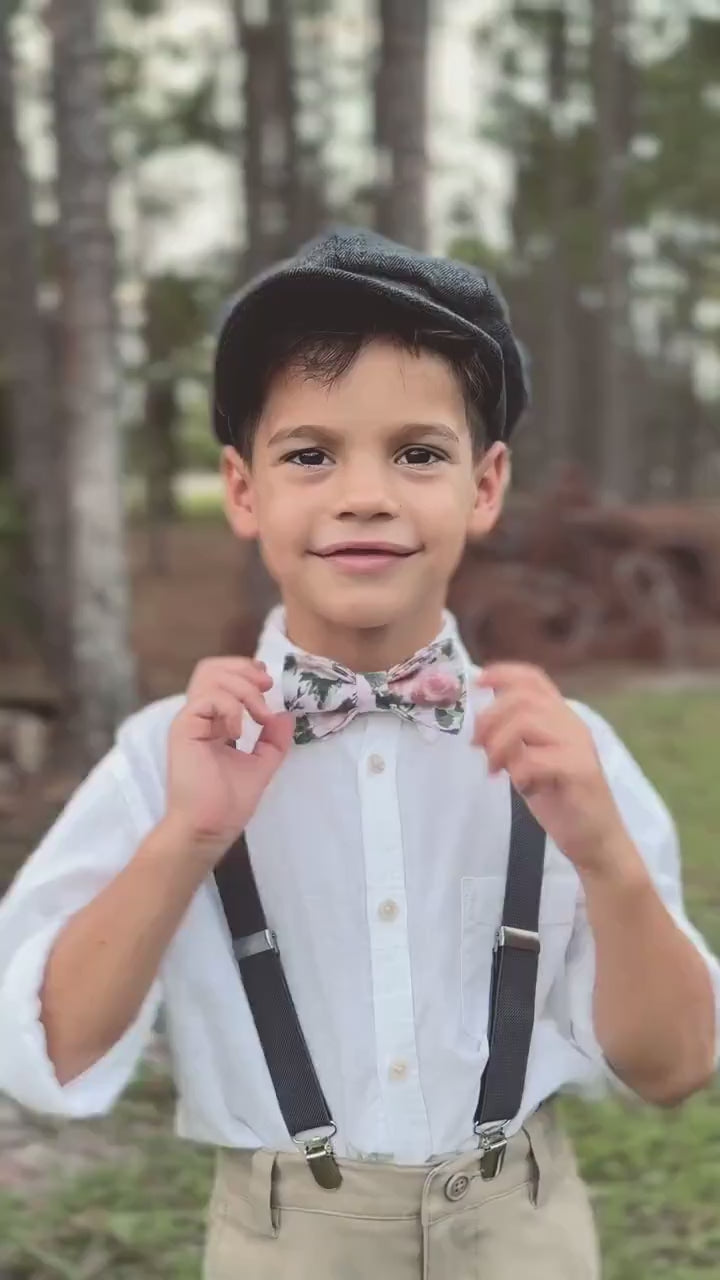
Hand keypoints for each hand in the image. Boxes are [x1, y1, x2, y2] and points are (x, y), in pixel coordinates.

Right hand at [165, 656, 293, 862]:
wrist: (210, 828)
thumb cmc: (228, 803)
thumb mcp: (261, 765)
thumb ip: (273, 740)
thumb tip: (286, 715)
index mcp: (214, 723)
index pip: (221, 679)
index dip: (245, 671)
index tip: (269, 684)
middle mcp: (200, 718)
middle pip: (211, 668)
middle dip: (243, 670)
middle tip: (266, 687)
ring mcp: (190, 721)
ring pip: (209, 676)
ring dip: (242, 688)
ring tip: (259, 715)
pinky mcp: (184, 728)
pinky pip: (208, 698)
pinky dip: (231, 708)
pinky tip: (239, 732)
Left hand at [473, 663, 627, 874]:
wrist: (594, 839)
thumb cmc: (560, 798)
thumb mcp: (530, 760)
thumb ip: (514, 738)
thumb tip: (481, 722)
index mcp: (560, 717)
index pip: (534, 679)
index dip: (504, 674)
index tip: (478, 681)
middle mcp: (572, 724)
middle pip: (522, 697)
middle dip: (490, 718)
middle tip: (477, 745)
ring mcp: (578, 745)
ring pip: (526, 721)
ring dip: (499, 744)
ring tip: (494, 769)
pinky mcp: (579, 770)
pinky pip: (535, 758)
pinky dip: (518, 771)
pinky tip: (520, 787)